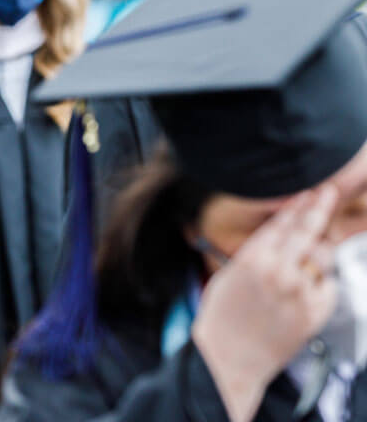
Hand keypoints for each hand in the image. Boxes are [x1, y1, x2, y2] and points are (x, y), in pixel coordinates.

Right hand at [192, 185, 339, 421]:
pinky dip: (319, 286)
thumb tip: (284, 233)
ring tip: (296, 271)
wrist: (229, 358)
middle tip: (329, 192)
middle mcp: (279, 271)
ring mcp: (300, 292)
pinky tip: (299, 297)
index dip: (298, 204)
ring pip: (321, 259)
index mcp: (253, 259)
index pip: (283, 222)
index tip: (310, 191)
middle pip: (308, 231)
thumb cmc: (223, 317)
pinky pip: (327, 287)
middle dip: (319, 208)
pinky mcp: (315, 312)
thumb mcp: (231, 274)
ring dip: (314, 257)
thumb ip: (259, 252)